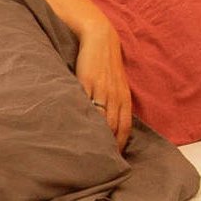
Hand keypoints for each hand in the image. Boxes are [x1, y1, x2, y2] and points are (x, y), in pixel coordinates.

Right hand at [75, 32, 133, 148]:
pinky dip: (82, 118)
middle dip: (108, 146)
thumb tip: (108, 125)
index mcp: (124, 99)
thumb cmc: (105, 64)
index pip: (124, 128)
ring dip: (96, 136)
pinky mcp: (87, 82)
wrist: (99, 38)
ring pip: (101, 119)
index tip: (112, 159)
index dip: (119, 145)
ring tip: (86, 151)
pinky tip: (75, 128)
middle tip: (100, 162)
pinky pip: (85, 104)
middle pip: (113, 128)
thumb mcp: (115, 85)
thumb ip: (114, 103)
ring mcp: (101, 89)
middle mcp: (115, 96)